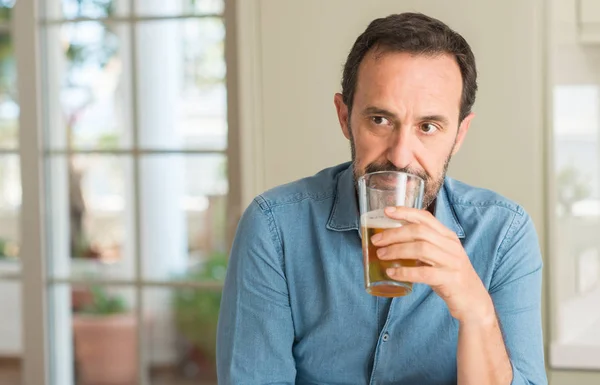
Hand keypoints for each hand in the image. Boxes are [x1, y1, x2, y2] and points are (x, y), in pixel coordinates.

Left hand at [371, 206, 494, 324]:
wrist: (473, 302)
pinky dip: (405, 272)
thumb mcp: (439, 256)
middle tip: (376, 241)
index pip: (425, 218)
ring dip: (397, 250)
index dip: (405, 212)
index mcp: (448, 236)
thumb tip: (390, 241)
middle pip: (419, 232)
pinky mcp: (450, 279)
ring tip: (381, 255)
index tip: (387, 211)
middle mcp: (451, 246)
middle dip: (394, 234)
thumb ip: (421, 246)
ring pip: (421, 249)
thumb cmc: (450, 276)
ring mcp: (452, 262)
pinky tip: (392, 273)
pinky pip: (424, 273)